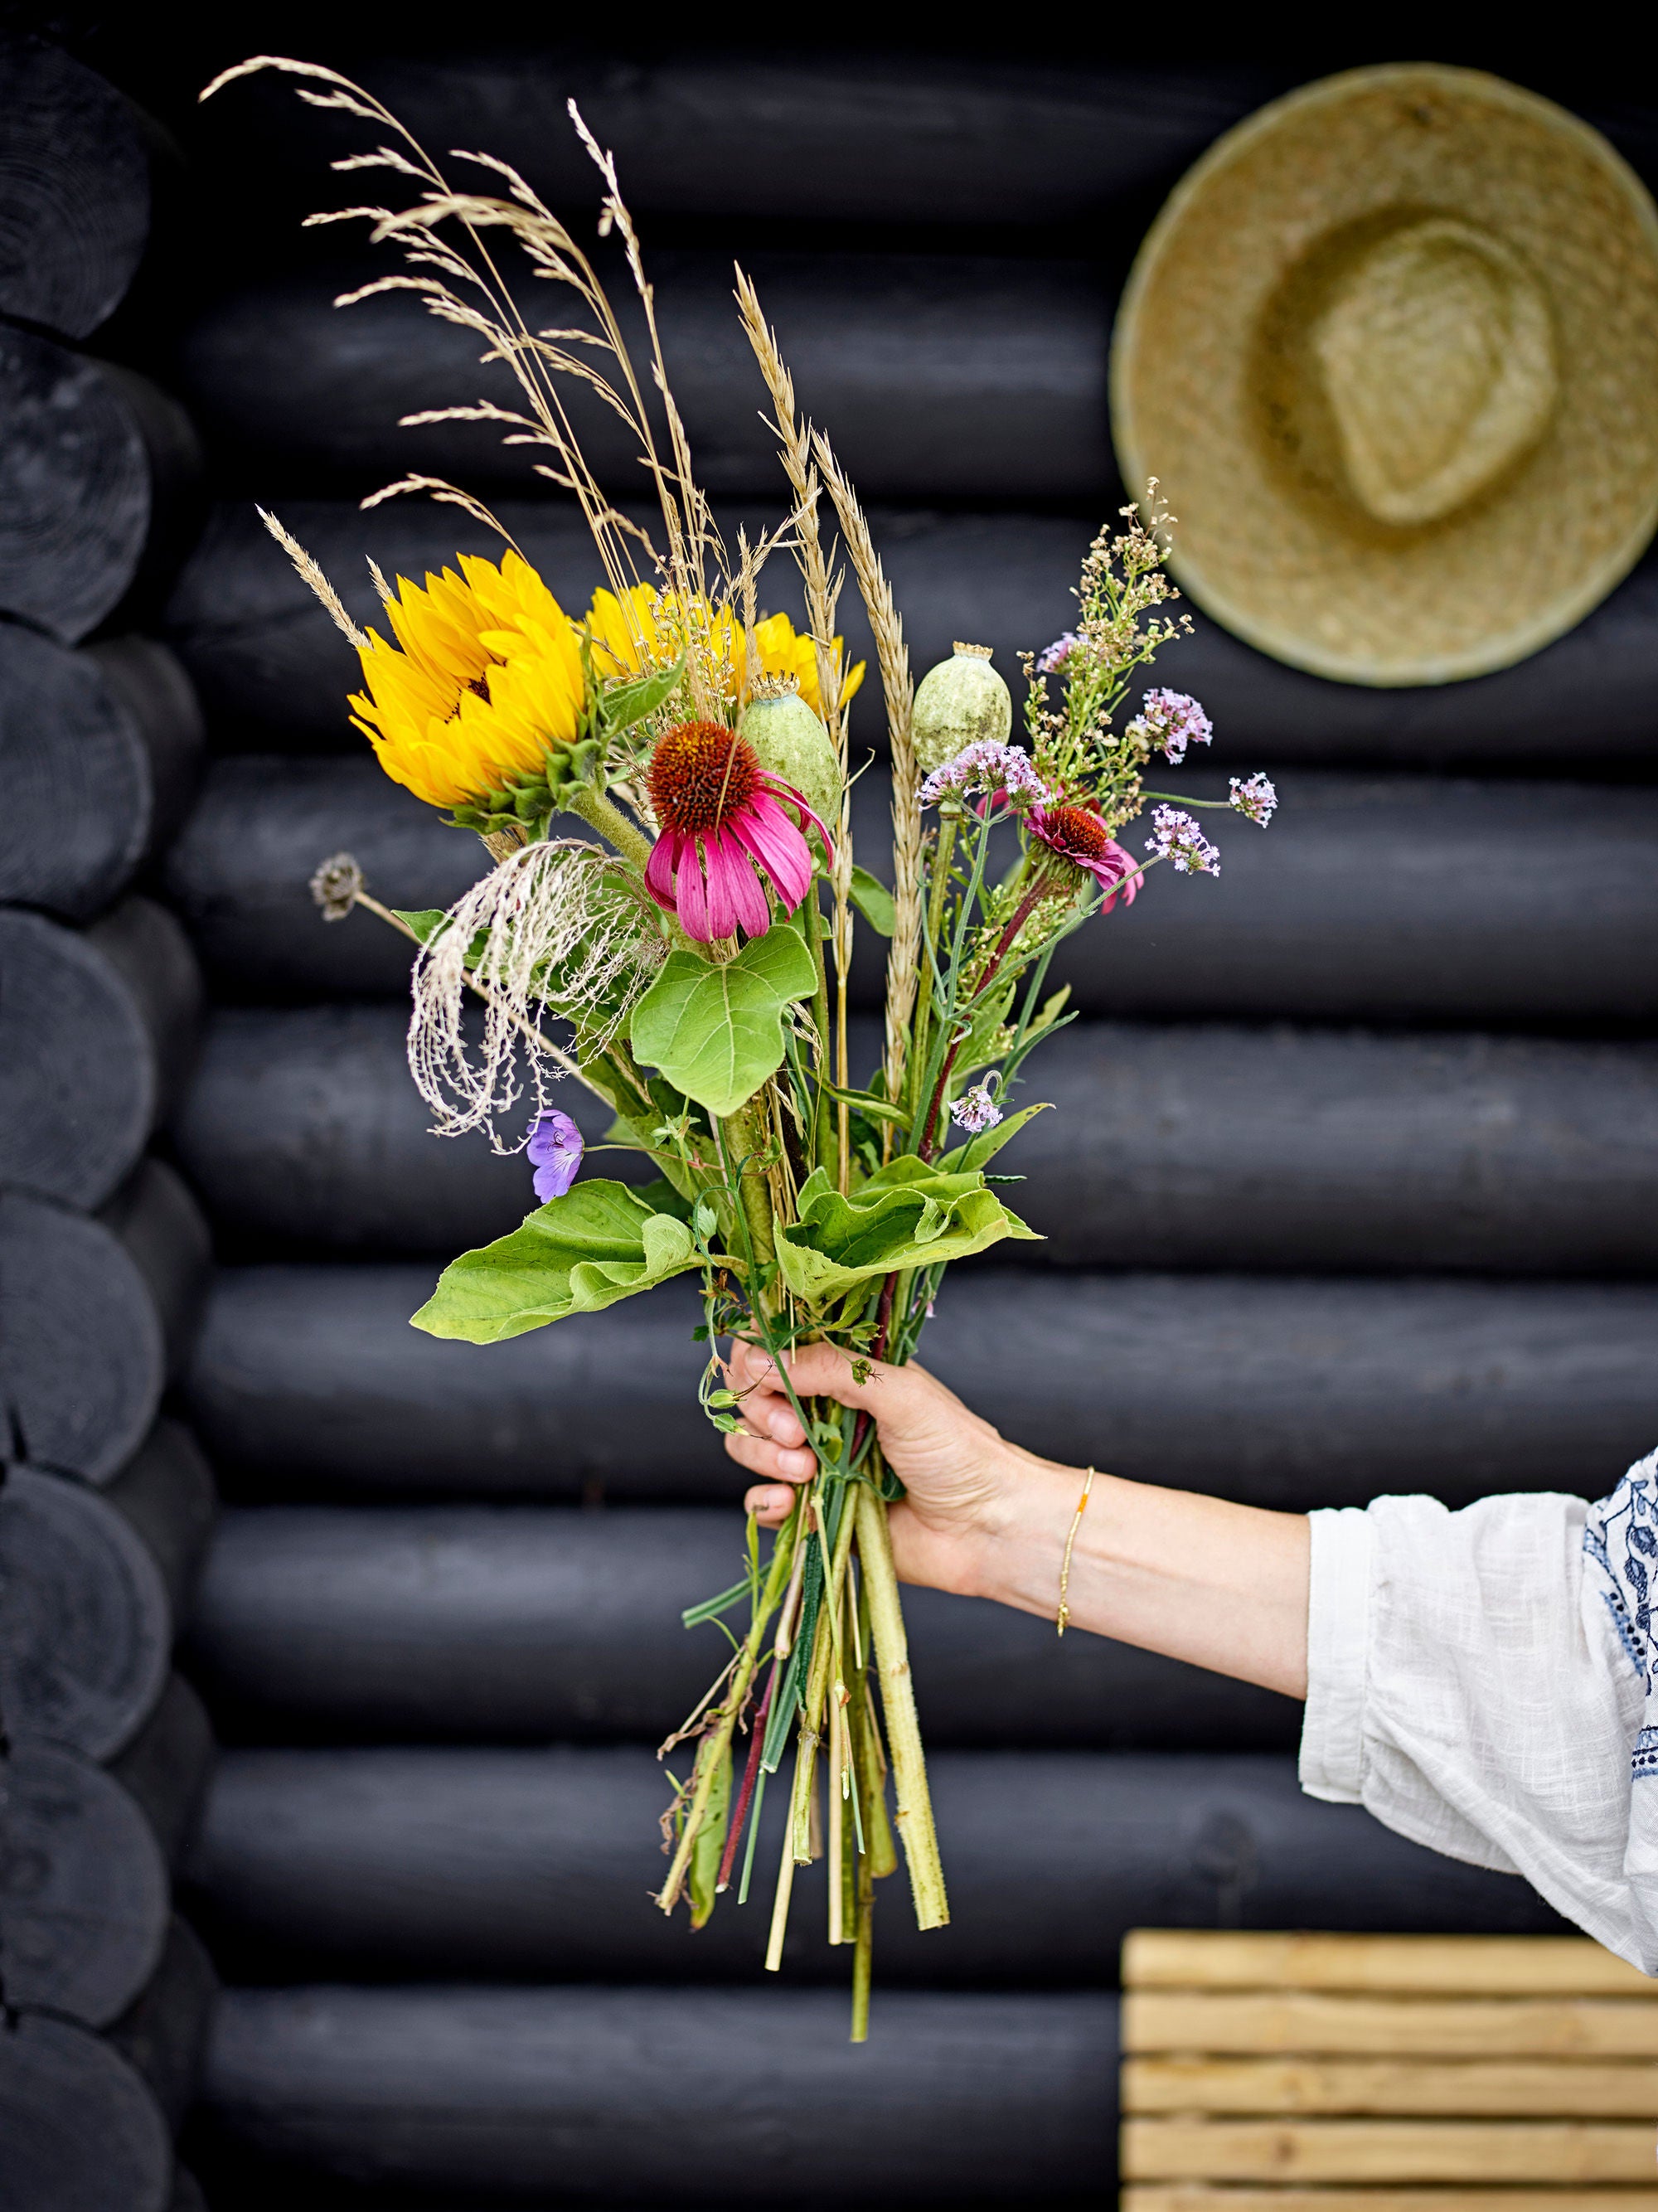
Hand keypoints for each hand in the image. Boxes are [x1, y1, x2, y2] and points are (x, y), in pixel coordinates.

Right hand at [721, 1337, 1044, 1595]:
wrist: (986, 1528)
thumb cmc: (958, 1451)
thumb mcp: (900, 1392)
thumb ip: (831, 1368)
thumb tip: (761, 1359)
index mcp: (846, 1374)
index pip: (774, 1352)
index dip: (757, 1364)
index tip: (765, 1382)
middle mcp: (824, 1414)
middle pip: (752, 1401)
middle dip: (763, 1416)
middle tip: (797, 1435)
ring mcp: (816, 1463)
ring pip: (750, 1449)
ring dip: (765, 1458)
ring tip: (808, 1472)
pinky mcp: (814, 1511)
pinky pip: (762, 1503)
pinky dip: (764, 1501)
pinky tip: (789, 1502)